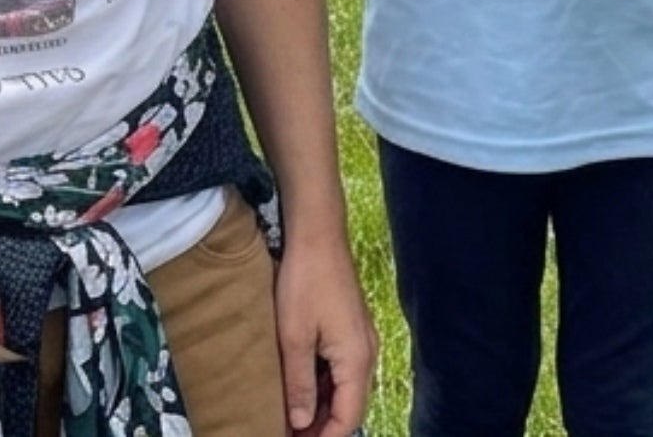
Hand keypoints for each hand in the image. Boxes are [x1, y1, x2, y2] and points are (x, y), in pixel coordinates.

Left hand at [273, 234, 374, 436]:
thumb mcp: (294, 337)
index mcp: (356, 359)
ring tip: (288, 418)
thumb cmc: (305, 281)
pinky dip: (320, 385)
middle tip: (286, 433)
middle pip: (348, 405)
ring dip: (319, 406)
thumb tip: (300, 421)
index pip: (348, 417)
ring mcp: (359, 340)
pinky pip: (339, 369)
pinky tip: (296, 388)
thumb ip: (299, 383)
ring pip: (343, 388)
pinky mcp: (349, 329)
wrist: (317, 235)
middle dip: (321, 426)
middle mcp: (365, 353)